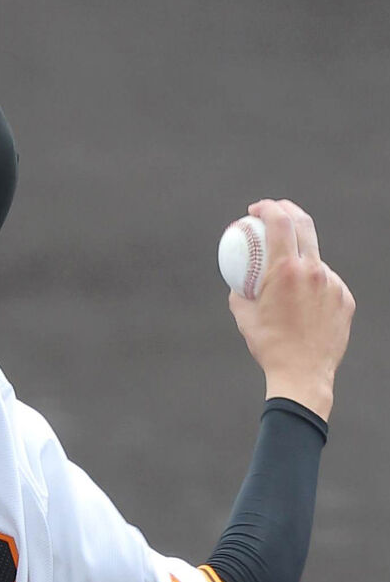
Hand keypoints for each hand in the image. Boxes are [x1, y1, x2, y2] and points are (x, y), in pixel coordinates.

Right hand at [229, 198, 354, 420]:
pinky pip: (327, 284)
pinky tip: (304, 308)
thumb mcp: (243, 318)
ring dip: (300, 260)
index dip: (267, 207)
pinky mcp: (344, 298)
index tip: (257, 209)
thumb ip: (239, 292)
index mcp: (285, 271)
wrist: (301, 374)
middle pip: (303, 224)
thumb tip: (237, 279)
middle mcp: (313, 271)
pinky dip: (313, 287)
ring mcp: (333, 283)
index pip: (279, 221)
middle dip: (286, 210)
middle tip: (275, 214)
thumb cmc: (268, 347)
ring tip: (287, 287)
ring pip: (315, 260)